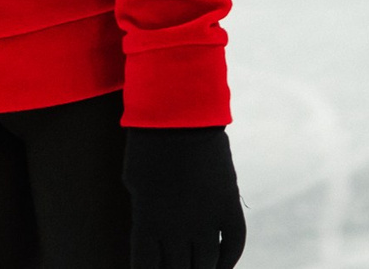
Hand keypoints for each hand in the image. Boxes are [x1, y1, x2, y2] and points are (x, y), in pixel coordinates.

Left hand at [124, 125, 245, 268]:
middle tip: (176, 268)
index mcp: (148, 223)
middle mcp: (178, 228)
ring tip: (197, 268)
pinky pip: (234, 243)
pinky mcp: (228, 204)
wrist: (178, 114)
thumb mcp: (134, 183)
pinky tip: (221, 264)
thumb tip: (154, 240)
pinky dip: (229, 259)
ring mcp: (206, 218)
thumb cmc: (146, 145)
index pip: (147, 267)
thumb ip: (144, 215)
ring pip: (206, 264)